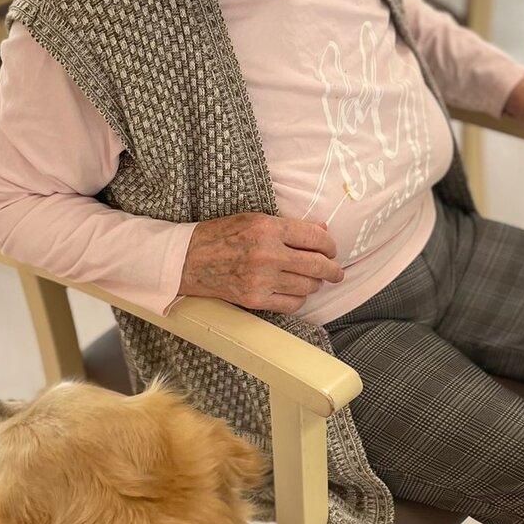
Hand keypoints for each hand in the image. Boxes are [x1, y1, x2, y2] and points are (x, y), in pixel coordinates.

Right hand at [179, 215, 343, 314]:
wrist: (187, 260)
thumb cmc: (220, 235)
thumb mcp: (253, 219)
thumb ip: (288, 226)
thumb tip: (322, 231)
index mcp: (268, 228)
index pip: (314, 238)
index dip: (329, 246)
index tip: (331, 250)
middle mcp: (268, 254)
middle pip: (317, 265)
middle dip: (332, 270)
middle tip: (336, 272)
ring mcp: (262, 280)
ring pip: (307, 287)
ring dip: (315, 284)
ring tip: (312, 280)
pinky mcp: (255, 300)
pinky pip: (292, 304)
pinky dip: (298, 299)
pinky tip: (295, 292)